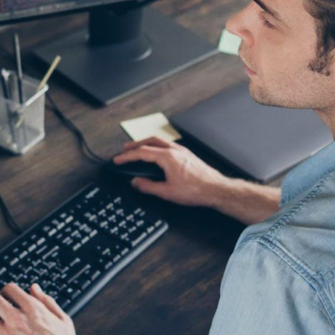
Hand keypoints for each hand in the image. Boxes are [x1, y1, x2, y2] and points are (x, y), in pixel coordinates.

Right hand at [112, 136, 229, 206]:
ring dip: (146, 143)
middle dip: (135, 145)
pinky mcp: (187, 154)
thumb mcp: (167, 192)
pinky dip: (157, 146)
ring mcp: (182, 151)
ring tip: (138, 149)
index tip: (118, 159)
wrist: (216, 189)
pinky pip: (168, 145)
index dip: (127, 156)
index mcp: (167, 157)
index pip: (141, 152)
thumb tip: (136, 182)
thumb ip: (148, 186)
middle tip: (124, 150)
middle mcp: (175, 150)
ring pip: (160, 141)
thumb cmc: (196, 190)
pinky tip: (157, 153)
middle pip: (150, 141)